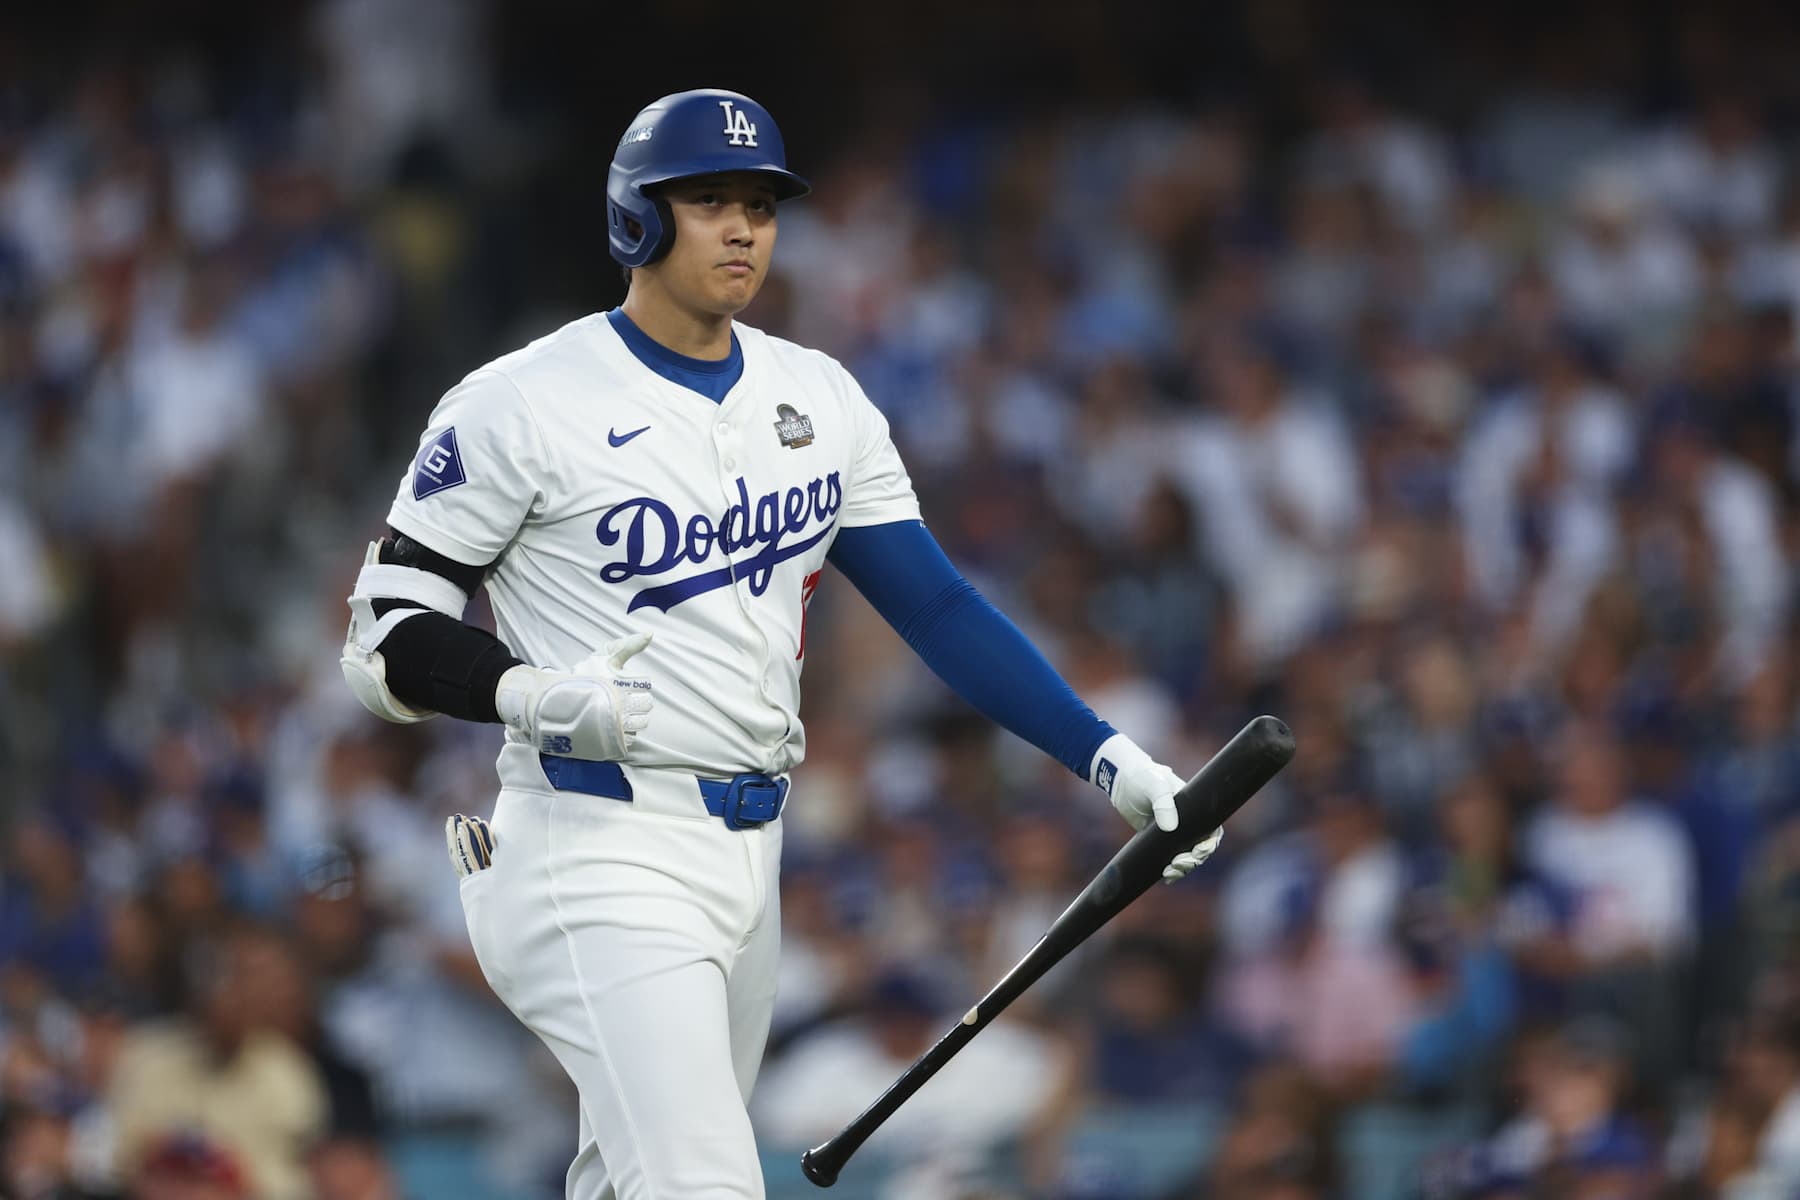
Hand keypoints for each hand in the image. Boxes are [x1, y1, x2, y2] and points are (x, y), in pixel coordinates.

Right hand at [496, 631, 654, 759]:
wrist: (557, 696)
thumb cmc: (586, 673)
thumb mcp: (605, 655)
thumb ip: (628, 646)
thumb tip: (649, 634)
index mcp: (619, 685)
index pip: (646, 690)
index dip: (641, 688)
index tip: (630, 686)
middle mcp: (617, 705)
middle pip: (645, 707)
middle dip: (639, 703)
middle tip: (626, 699)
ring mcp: (611, 723)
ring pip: (639, 724)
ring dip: (635, 719)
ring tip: (622, 713)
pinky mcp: (606, 738)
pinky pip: (628, 738)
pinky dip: (626, 733)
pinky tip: (616, 724)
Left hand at [1091, 732, 1224, 882]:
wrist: (1121, 781)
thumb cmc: (1143, 777)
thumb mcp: (1154, 786)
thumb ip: (1163, 803)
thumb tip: (1170, 828)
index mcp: (1194, 808)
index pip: (1212, 831)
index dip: (1209, 845)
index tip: (1197, 852)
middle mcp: (1187, 822)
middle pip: (1201, 848)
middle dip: (1193, 860)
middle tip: (1177, 864)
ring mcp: (1174, 832)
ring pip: (1186, 856)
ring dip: (1183, 868)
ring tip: (1169, 872)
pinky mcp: (1159, 840)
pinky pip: (1170, 858)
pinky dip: (1171, 869)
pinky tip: (1165, 877)